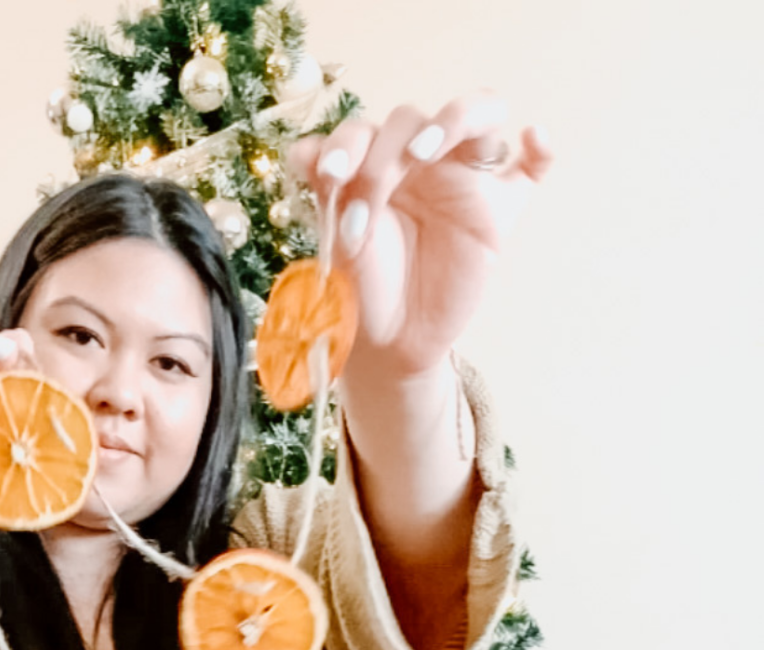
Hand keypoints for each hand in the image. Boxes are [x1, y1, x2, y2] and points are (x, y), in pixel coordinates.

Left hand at [289, 92, 553, 377]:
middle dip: (384, 155)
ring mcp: (464, 181)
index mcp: (374, 165)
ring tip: (425, 151)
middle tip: (369, 192)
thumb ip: (327, 194)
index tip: (330, 175)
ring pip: (478, 118)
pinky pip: (531, 170)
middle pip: (412, 120)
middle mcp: (419, 163)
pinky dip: (540, 150)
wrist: (389, 341)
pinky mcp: (498, 212)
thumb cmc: (361, 287)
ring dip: (454, 120)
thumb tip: (300, 149)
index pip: (364, 129)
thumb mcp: (337, 241)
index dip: (346, 144)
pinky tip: (534, 138)